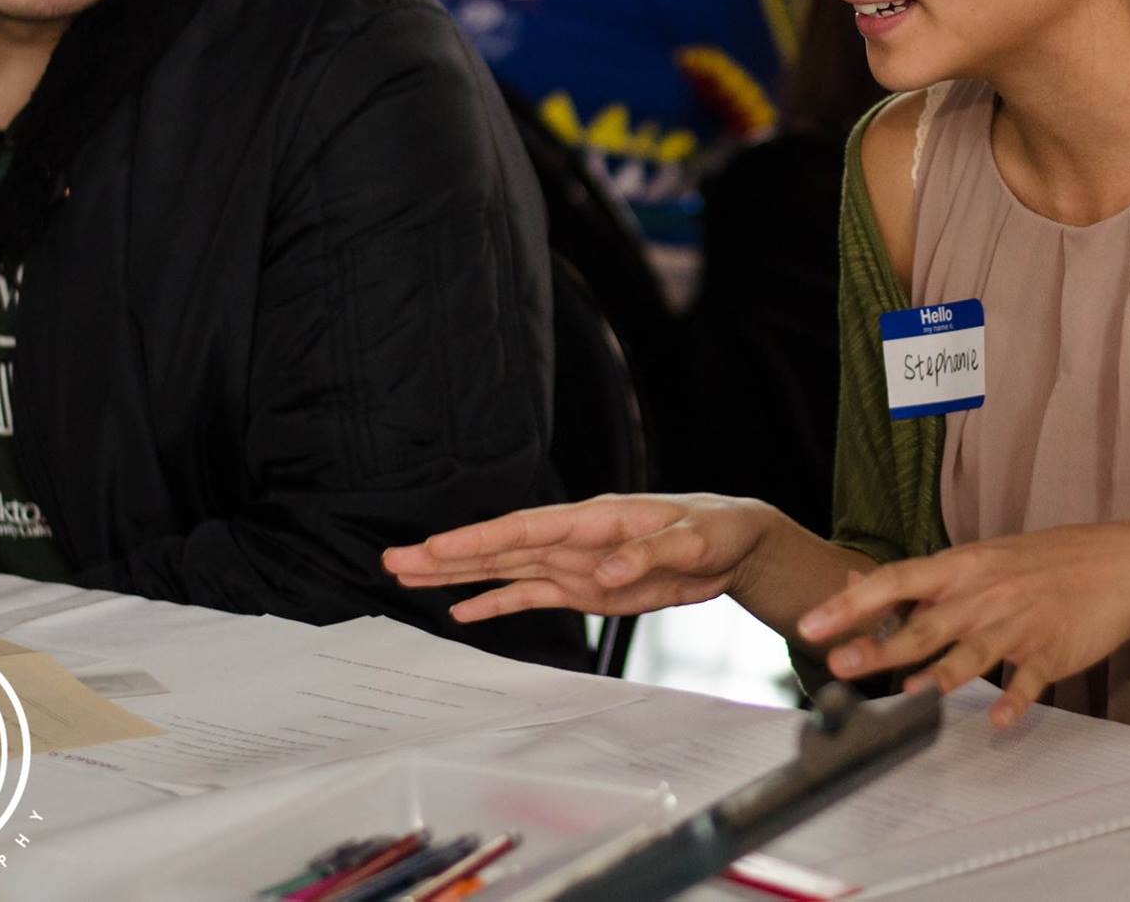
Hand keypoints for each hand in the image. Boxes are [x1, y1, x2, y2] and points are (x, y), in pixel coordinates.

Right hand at [382, 494, 775, 624]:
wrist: (735, 544)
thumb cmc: (717, 528)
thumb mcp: (695, 540)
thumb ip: (648, 554)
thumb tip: (605, 575)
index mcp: (596, 518)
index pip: (525, 527)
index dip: (478, 538)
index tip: (435, 546)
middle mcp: (575, 538)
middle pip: (500, 546)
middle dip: (446, 554)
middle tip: (394, 557)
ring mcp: (575, 563)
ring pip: (505, 568)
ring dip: (458, 574)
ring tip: (408, 574)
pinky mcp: (585, 588)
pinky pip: (531, 595)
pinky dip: (496, 602)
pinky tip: (461, 610)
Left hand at [794, 523, 1129, 728]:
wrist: (1122, 565)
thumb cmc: (1042, 563)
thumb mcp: (980, 559)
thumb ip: (923, 580)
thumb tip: (858, 586)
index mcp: (961, 568)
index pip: (895, 580)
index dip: (851, 603)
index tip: (812, 623)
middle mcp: (983, 595)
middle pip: (924, 624)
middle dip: (880, 646)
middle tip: (839, 665)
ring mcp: (1018, 625)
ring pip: (972, 653)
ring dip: (940, 676)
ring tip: (911, 695)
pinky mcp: (1051, 652)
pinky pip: (1029, 682)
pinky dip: (1015, 701)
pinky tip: (999, 721)